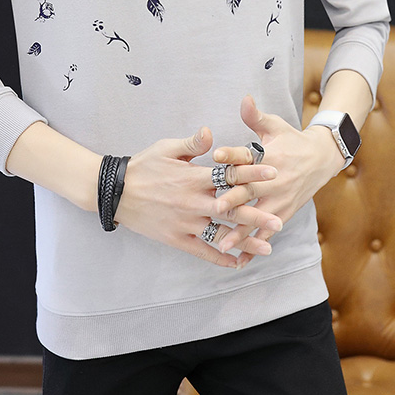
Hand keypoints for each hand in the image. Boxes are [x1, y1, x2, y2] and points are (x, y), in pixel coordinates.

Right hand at [114, 127, 282, 267]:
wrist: (115, 192)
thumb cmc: (142, 166)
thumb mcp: (165, 148)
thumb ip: (191, 144)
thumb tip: (210, 132)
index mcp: (193, 177)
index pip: (229, 174)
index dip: (253, 173)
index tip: (274, 173)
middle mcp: (193, 201)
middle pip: (231, 208)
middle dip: (257, 214)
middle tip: (280, 219)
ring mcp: (185, 222)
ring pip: (221, 233)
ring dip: (245, 241)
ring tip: (267, 247)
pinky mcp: (176, 238)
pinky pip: (202, 250)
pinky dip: (220, 257)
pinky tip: (237, 262)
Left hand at [211, 95, 345, 265]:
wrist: (322, 158)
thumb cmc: (290, 139)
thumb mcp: (274, 125)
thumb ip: (255, 115)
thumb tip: (244, 98)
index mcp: (267, 156)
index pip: (247, 155)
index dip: (231, 154)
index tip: (215, 154)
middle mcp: (272, 180)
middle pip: (249, 189)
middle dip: (233, 199)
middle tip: (215, 207)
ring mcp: (278, 199)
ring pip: (256, 217)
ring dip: (240, 231)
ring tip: (223, 245)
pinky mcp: (282, 213)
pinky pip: (267, 232)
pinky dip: (254, 246)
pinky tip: (239, 261)